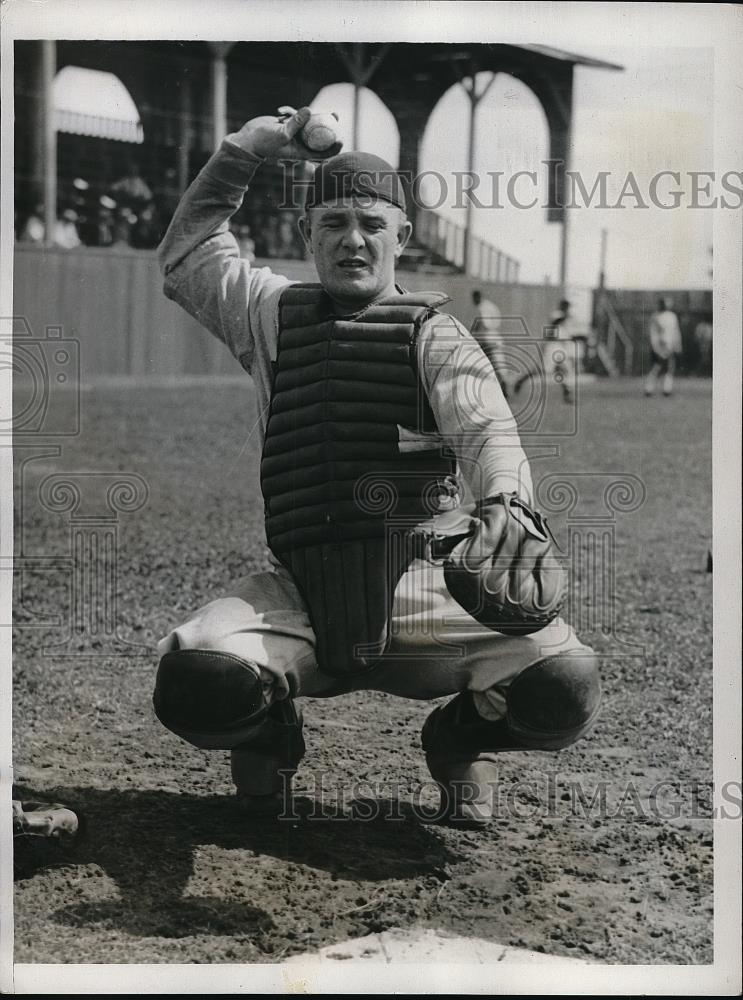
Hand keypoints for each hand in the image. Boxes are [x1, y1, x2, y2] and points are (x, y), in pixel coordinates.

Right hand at [224, 106, 342, 161]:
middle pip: (318, 135)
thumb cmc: (264, 142)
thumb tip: (310, 110)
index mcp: (300, 152)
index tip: (342, 139)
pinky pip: (294, 115)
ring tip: (305, 109)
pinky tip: (279, 111)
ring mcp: (293, 133)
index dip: (333, 147)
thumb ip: (296, 122)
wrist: (248, 139)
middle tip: (335, 115)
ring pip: (307, 122)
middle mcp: (299, 143)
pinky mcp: (287, 123)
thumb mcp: (281, 133)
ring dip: (307, 114)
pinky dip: (289, 111)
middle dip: (327, 125)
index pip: (322, 153)